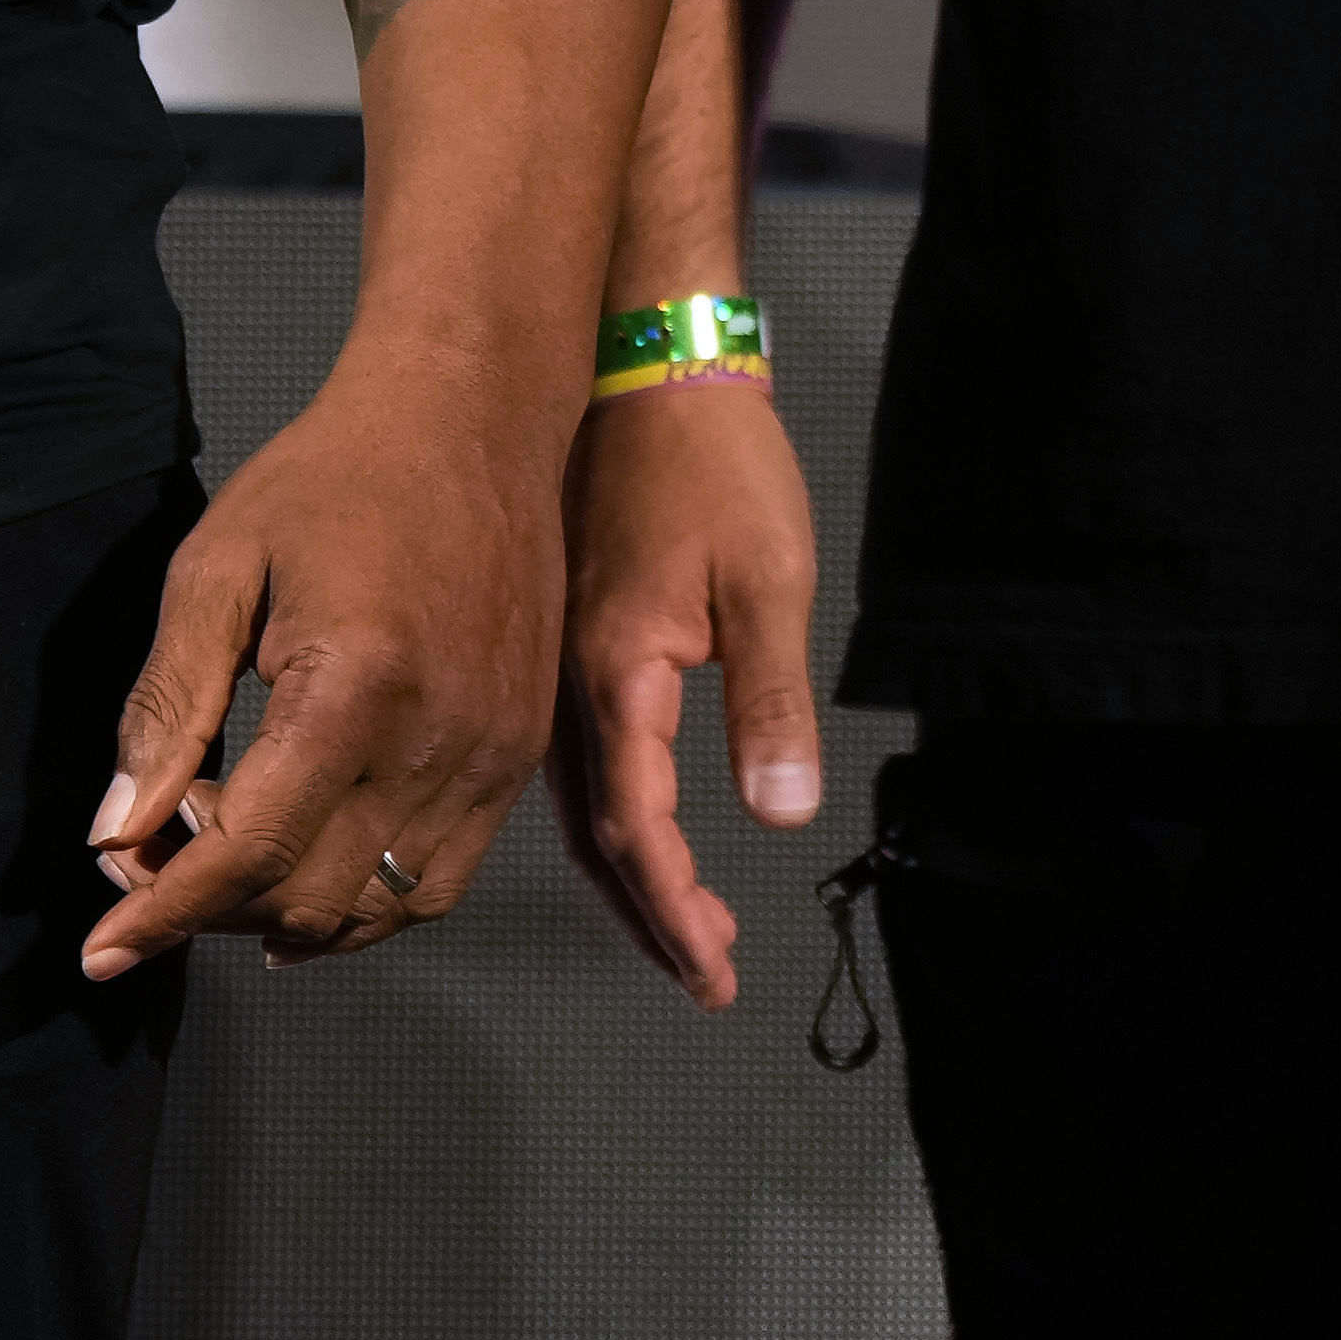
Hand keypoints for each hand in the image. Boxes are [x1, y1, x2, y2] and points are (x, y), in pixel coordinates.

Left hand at [83, 356, 563, 975]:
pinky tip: (312, 875)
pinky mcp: (518, 754)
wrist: (473, 414)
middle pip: (309, 898)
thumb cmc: (337, 474)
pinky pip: (438, 881)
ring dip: (287, 914)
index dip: (163, 913)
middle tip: (152, 859)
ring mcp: (492, 755)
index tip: (102, 949)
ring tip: (226, 866)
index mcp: (356, 687)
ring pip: (378, 910)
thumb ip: (166, 708)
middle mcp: (438, 739)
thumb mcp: (217, 568)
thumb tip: (118, 831)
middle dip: (211, 908)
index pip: (249, 855)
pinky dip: (365, 904)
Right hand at [550, 371, 825, 1003]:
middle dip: (652, 916)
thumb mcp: (767, 577)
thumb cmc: (715, 461)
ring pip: (580, 803)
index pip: (636, 831)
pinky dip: (608, 817)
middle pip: (598, 837)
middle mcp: (568, 683)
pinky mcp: (567, 638)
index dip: (675, 910)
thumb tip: (782, 813)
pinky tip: (634, 832)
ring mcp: (558, 661)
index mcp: (614, 672)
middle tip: (706, 976)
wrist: (650, 363)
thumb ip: (770, 700)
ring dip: (630, 875)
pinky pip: (576, 760)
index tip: (714, 971)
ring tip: (684, 930)